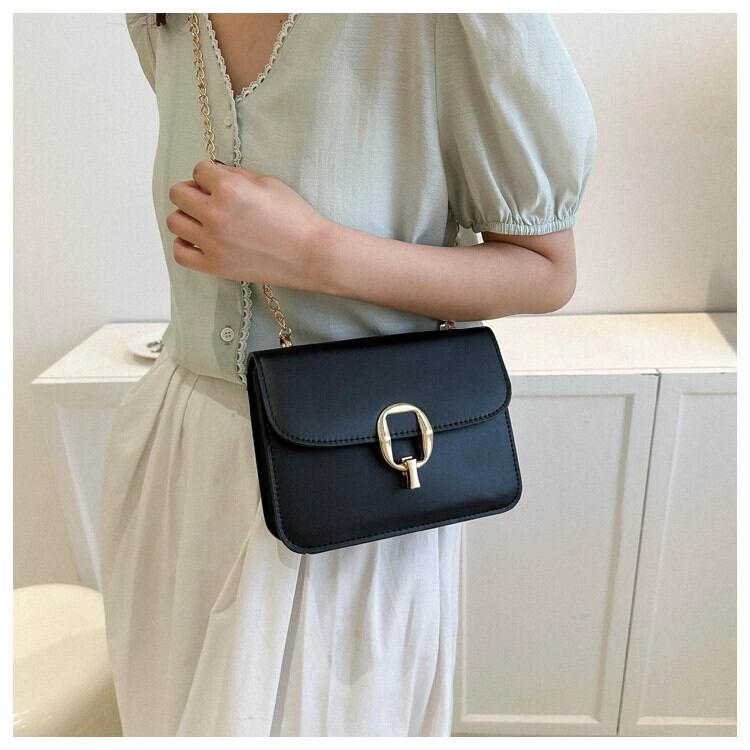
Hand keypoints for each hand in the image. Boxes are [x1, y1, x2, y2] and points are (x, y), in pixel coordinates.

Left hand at [166, 159, 329, 287]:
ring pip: (175, 222)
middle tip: (210, 200)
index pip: (198, 170)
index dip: (210, 174)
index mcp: (229, 189)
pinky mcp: (214, 266)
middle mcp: (215, 214)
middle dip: (193, 192)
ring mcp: (212, 243)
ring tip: (205, 221)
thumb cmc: (295, 217)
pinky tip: (199, 241)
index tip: (221, 183)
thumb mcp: (268, 183)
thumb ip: (235, 175)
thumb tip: (212, 174)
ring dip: (187, 217)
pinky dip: (184, 245)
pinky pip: (180, 253)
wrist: (310, 254)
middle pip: (178, 194)